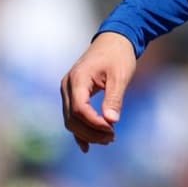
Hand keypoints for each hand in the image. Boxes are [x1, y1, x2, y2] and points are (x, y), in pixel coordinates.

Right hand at [60, 33, 137, 151]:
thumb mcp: (120, 76)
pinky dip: (79, 131)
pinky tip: (88, 146)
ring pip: (70, 120)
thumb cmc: (118, 56)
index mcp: (78, 79)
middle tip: (112, 138)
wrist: (114, 41)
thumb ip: (114, 98)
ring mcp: (67, 90)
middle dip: (91, 132)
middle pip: (72, 118)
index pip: (80, 109)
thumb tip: (111, 121)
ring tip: (108, 139)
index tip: (112, 130)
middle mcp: (67, 86)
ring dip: (86, 133)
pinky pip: (72, 117)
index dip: (94, 124)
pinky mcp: (72, 94)